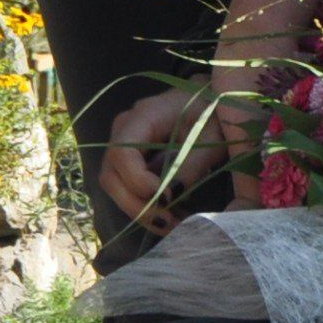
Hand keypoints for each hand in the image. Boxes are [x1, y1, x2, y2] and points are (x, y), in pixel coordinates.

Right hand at [97, 85, 225, 227]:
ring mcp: (124, 146)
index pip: (122, 152)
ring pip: (116, 187)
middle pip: (111, 176)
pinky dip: (146, 208)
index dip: (138, 181)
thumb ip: (191, 165)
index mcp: (143, 115)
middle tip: (169, 222)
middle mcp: (124, 130)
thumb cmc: (211, 110)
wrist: (208, 98)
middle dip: (136, 205)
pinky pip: (128, 189)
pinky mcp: (131, 162)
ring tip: (174, 224)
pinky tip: (173, 217)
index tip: (168, 199)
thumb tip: (172, 197)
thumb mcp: (210, 136)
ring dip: (141, 211)